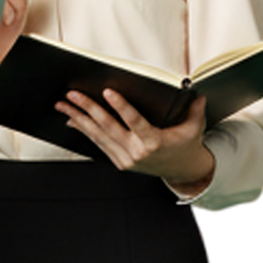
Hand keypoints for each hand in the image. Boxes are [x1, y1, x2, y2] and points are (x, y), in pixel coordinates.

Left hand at [54, 90, 215, 190]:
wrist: (182, 171)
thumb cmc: (186, 146)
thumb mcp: (194, 127)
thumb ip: (195, 110)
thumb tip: (198, 94)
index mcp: (154, 142)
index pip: (134, 121)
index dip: (120, 106)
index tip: (108, 92)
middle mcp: (137, 152)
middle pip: (108, 126)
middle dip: (88, 108)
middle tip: (73, 95)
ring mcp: (126, 158)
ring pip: (98, 136)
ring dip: (78, 119)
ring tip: (63, 105)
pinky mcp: (119, 162)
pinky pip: (98, 144)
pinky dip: (84, 131)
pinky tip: (72, 120)